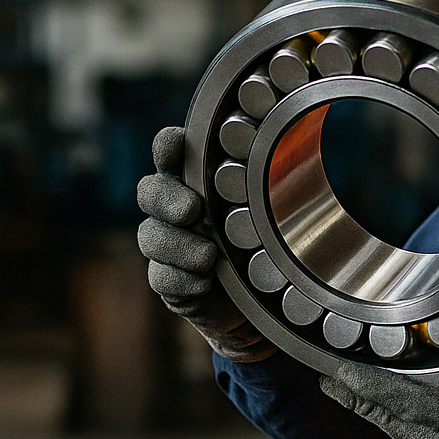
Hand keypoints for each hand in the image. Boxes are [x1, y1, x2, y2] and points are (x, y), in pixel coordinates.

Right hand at [136, 127, 273, 362]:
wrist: (258, 297)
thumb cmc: (262, 238)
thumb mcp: (267, 208)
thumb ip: (265, 180)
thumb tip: (289, 144)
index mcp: (195, 179)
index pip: (170, 153)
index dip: (168, 146)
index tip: (177, 142)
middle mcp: (173, 206)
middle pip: (149, 191)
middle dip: (166, 199)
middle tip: (191, 210)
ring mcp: (165, 243)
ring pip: (151, 236)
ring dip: (178, 246)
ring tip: (209, 256)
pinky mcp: (165, 279)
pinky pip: (160, 277)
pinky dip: (182, 280)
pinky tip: (204, 282)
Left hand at [318, 290, 438, 438]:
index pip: (411, 406)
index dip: (370, 389)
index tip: (337, 373)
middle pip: (399, 424)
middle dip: (362, 400)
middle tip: (328, 377)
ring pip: (417, 437)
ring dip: (390, 412)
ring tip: (356, 389)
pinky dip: (421, 425)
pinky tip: (413, 408)